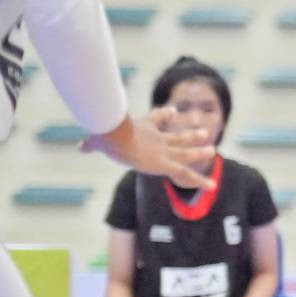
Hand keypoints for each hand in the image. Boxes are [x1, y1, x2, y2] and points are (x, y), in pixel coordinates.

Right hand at [82, 106, 209, 186]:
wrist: (114, 135)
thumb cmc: (105, 134)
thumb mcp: (97, 139)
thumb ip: (92, 144)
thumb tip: (81, 146)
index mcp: (143, 129)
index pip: (157, 119)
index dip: (165, 114)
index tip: (173, 110)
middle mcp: (157, 139)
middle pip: (176, 136)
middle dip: (189, 135)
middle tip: (202, 132)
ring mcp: (163, 151)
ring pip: (186, 152)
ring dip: (199, 152)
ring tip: (212, 150)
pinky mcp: (165, 164)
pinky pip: (186, 174)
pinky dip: (200, 181)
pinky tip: (213, 186)